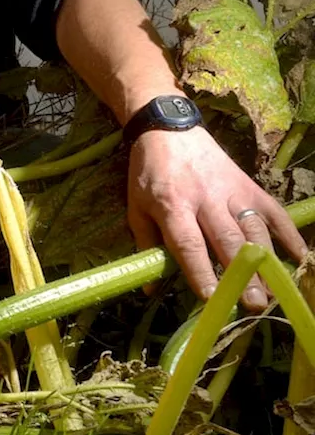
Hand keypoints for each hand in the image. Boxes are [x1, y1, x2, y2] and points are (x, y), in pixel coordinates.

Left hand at [127, 126, 306, 311]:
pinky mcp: (250, 186)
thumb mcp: (137, 207)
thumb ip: (146, 245)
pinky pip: (274, 213)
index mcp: (173, 205)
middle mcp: (206, 199)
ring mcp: (232, 192)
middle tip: (253, 304)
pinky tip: (299, 258)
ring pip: (254, 230)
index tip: (211, 297)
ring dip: (266, 262)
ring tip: (273, 291)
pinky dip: (290, 235)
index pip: (188, 243)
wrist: (169, 130)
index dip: (200, 270)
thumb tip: (149, 288)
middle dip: (242, 274)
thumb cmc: (149, 174)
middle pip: (227, 240)